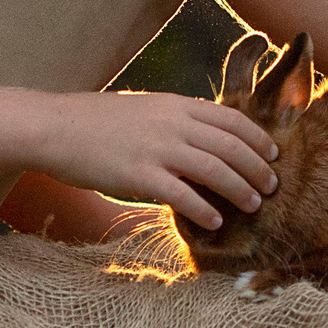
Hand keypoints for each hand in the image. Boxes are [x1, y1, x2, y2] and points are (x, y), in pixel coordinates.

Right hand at [32, 91, 278, 228]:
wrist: (55, 127)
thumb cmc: (94, 121)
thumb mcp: (143, 109)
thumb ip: (172, 122)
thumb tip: (197, 141)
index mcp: (176, 105)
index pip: (232, 119)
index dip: (258, 138)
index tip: (272, 154)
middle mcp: (173, 123)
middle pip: (232, 146)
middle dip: (258, 168)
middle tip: (271, 187)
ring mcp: (158, 148)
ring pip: (216, 170)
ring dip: (241, 190)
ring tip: (254, 206)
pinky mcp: (140, 175)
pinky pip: (184, 196)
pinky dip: (205, 210)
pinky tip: (215, 223)